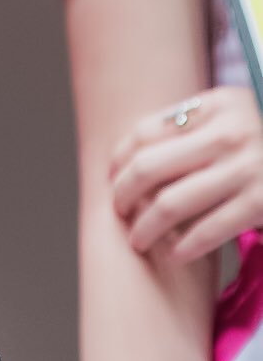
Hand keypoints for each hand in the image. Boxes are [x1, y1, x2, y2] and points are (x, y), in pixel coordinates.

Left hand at [110, 87, 262, 261]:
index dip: (120, 157)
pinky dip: (185, 246)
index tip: (111, 176)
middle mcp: (229, 134)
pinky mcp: (261, 203)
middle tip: (117, 210)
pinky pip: (209, 230)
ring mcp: (246, 170)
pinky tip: (175, 254)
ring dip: (146, 227)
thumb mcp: (234, 114)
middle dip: (124, 193)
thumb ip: (192, 123)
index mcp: (216, 106)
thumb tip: (131, 151)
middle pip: (150, 166)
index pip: (147, 130)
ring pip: (172, 203)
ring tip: (137, 240)